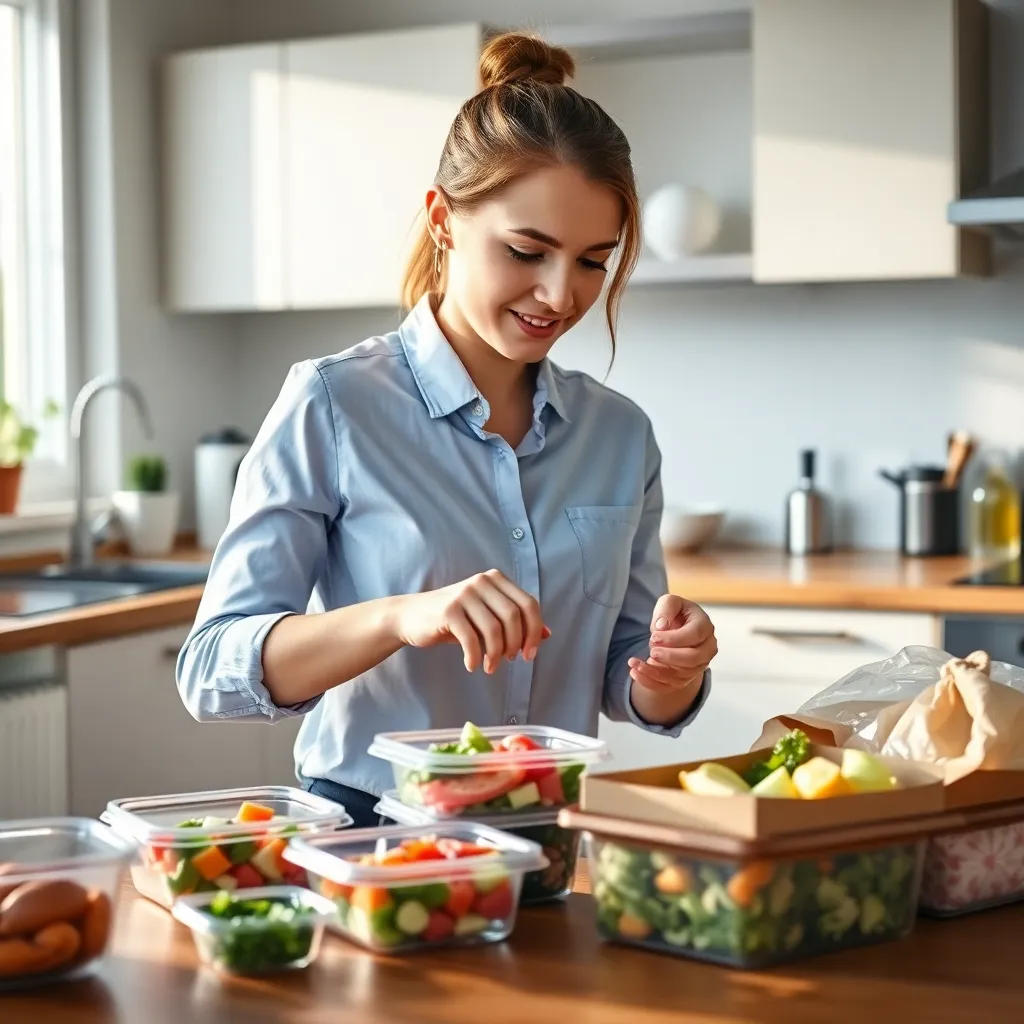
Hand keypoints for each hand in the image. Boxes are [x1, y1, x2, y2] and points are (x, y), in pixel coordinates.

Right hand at [394, 569, 549, 673]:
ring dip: (496, 655)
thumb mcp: (487, 618)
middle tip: (509, 661)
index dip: (535, 631)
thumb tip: (548, 635)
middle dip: (516, 644)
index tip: (529, 654)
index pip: (529, 604)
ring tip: (490, 667)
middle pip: (514, 617)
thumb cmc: (454, 620)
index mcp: (496, 579)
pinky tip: (472, 665)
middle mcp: (482, 581)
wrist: (411, 617)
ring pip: (495, 629)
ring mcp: (465, 594)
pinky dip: (476, 657)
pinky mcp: (448, 610)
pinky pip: (472, 639)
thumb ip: (517, 624)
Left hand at [628, 595, 716, 693]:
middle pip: (693, 659)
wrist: (679, 629)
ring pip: (681, 675)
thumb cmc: (676, 613)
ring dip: (656, 672)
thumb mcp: (670, 602)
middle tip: (652, 652)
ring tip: (634, 663)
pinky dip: (651, 682)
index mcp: (705, 627)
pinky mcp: (685, 678)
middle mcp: (707, 649)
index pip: (695, 635)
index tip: (654, 636)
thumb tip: (661, 627)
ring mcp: (698, 666)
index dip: (674, 638)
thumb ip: (666, 609)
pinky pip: (669, 686)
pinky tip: (635, 673)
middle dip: (670, 657)